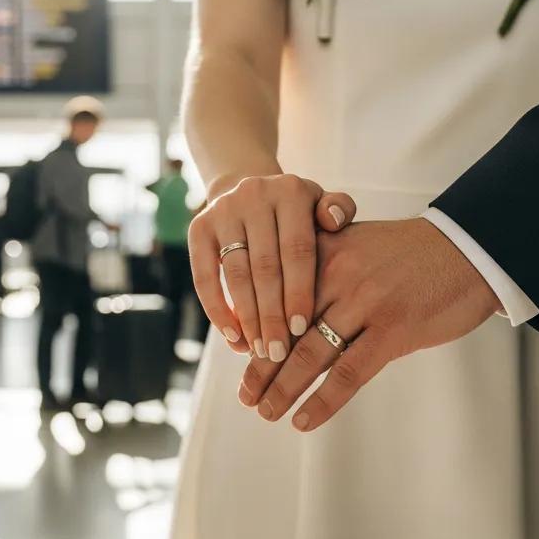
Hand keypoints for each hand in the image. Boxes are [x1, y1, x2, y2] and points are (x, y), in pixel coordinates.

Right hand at [189, 174, 355, 359]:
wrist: (249, 186)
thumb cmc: (297, 211)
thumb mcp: (321, 205)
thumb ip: (339, 211)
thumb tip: (335, 222)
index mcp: (291, 191)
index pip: (297, 250)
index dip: (298, 292)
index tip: (300, 330)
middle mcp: (254, 195)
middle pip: (264, 267)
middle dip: (271, 314)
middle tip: (278, 352)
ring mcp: (223, 210)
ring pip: (235, 275)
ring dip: (246, 318)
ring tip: (259, 351)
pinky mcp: (198, 227)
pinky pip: (203, 276)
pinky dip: (217, 310)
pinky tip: (232, 337)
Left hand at [240, 218, 498, 430]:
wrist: (468, 249)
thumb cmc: (411, 253)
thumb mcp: (357, 242)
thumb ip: (322, 267)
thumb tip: (288, 310)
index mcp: (324, 251)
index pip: (277, 296)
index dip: (256, 330)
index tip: (240, 356)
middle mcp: (339, 274)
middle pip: (286, 329)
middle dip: (261, 367)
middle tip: (245, 395)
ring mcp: (365, 303)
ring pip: (310, 354)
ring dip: (283, 389)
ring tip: (266, 411)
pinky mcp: (392, 330)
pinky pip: (348, 373)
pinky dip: (322, 401)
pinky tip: (303, 419)